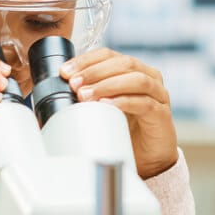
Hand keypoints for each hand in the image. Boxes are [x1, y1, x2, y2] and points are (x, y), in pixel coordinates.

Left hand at [60, 48, 176, 178]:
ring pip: (136, 80)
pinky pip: (144, 103)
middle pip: (123, 63)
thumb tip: (52, 98)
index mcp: (133, 70)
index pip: (109, 55)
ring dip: (108, 85)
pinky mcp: (162, 115)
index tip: (65, 71)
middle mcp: (149, 78)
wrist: (149, 159)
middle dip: (95, 71)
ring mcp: (159, 95)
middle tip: (73, 83)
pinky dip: (124, 102)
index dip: (86, 60)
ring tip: (85, 95)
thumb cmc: (124, 130)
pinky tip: (107, 106)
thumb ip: (86, 99)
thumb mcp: (102, 109)